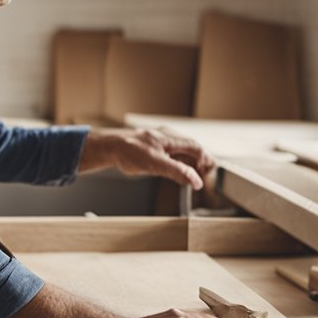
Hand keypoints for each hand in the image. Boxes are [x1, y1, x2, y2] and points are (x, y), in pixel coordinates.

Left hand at [79, 127, 215, 189]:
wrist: (110, 147)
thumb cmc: (130, 153)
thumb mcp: (155, 165)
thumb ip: (177, 172)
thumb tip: (195, 181)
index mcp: (170, 138)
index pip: (196, 148)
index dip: (205, 161)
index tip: (206, 175)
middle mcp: (167, 136)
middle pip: (192, 146)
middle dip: (200, 160)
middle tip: (204, 174)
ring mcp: (160, 139)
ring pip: (183, 147)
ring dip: (191, 159)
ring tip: (194, 172)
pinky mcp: (154, 143)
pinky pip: (173, 149)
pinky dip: (180, 159)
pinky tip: (177, 166)